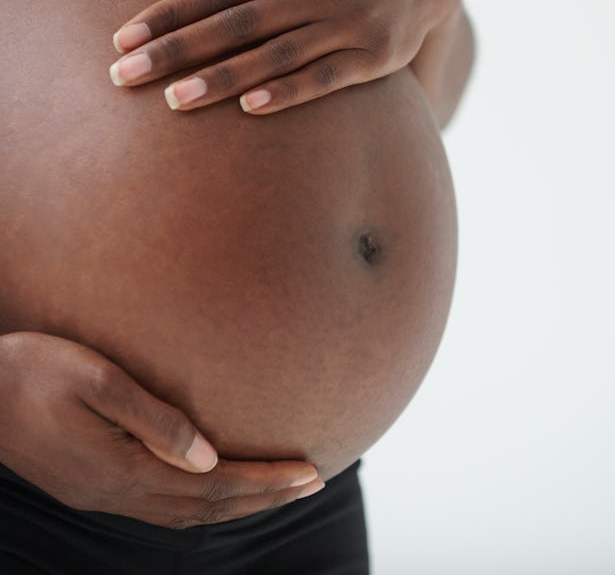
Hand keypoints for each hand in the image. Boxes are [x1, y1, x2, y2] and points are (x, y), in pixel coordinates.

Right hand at [0, 332, 322, 527]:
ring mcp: (103, 494)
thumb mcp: (94, 379)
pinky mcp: (92, 486)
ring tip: (279, 489)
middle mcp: (117, 492)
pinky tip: (216, 489)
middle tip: (312, 482)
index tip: (310, 472)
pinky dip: (203, 503)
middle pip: (209, 507)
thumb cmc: (32, 370)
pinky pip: (163, 507)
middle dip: (265, 496)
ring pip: (187, 514)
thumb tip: (209, 455)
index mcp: (122, 468)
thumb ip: (153, 418)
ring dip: (238, 504)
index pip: (216, 485)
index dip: (267, 481)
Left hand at [109, 0, 456, 113]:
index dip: (170, 13)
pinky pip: (325, 79)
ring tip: (175, 102)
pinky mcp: (374, 58)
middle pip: (237, 23)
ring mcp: (349, 23)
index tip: (125, 38)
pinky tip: (251, 109)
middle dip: (178, 50)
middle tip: (125, 75)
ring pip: (276, 55)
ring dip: (223, 79)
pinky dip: (289, 93)